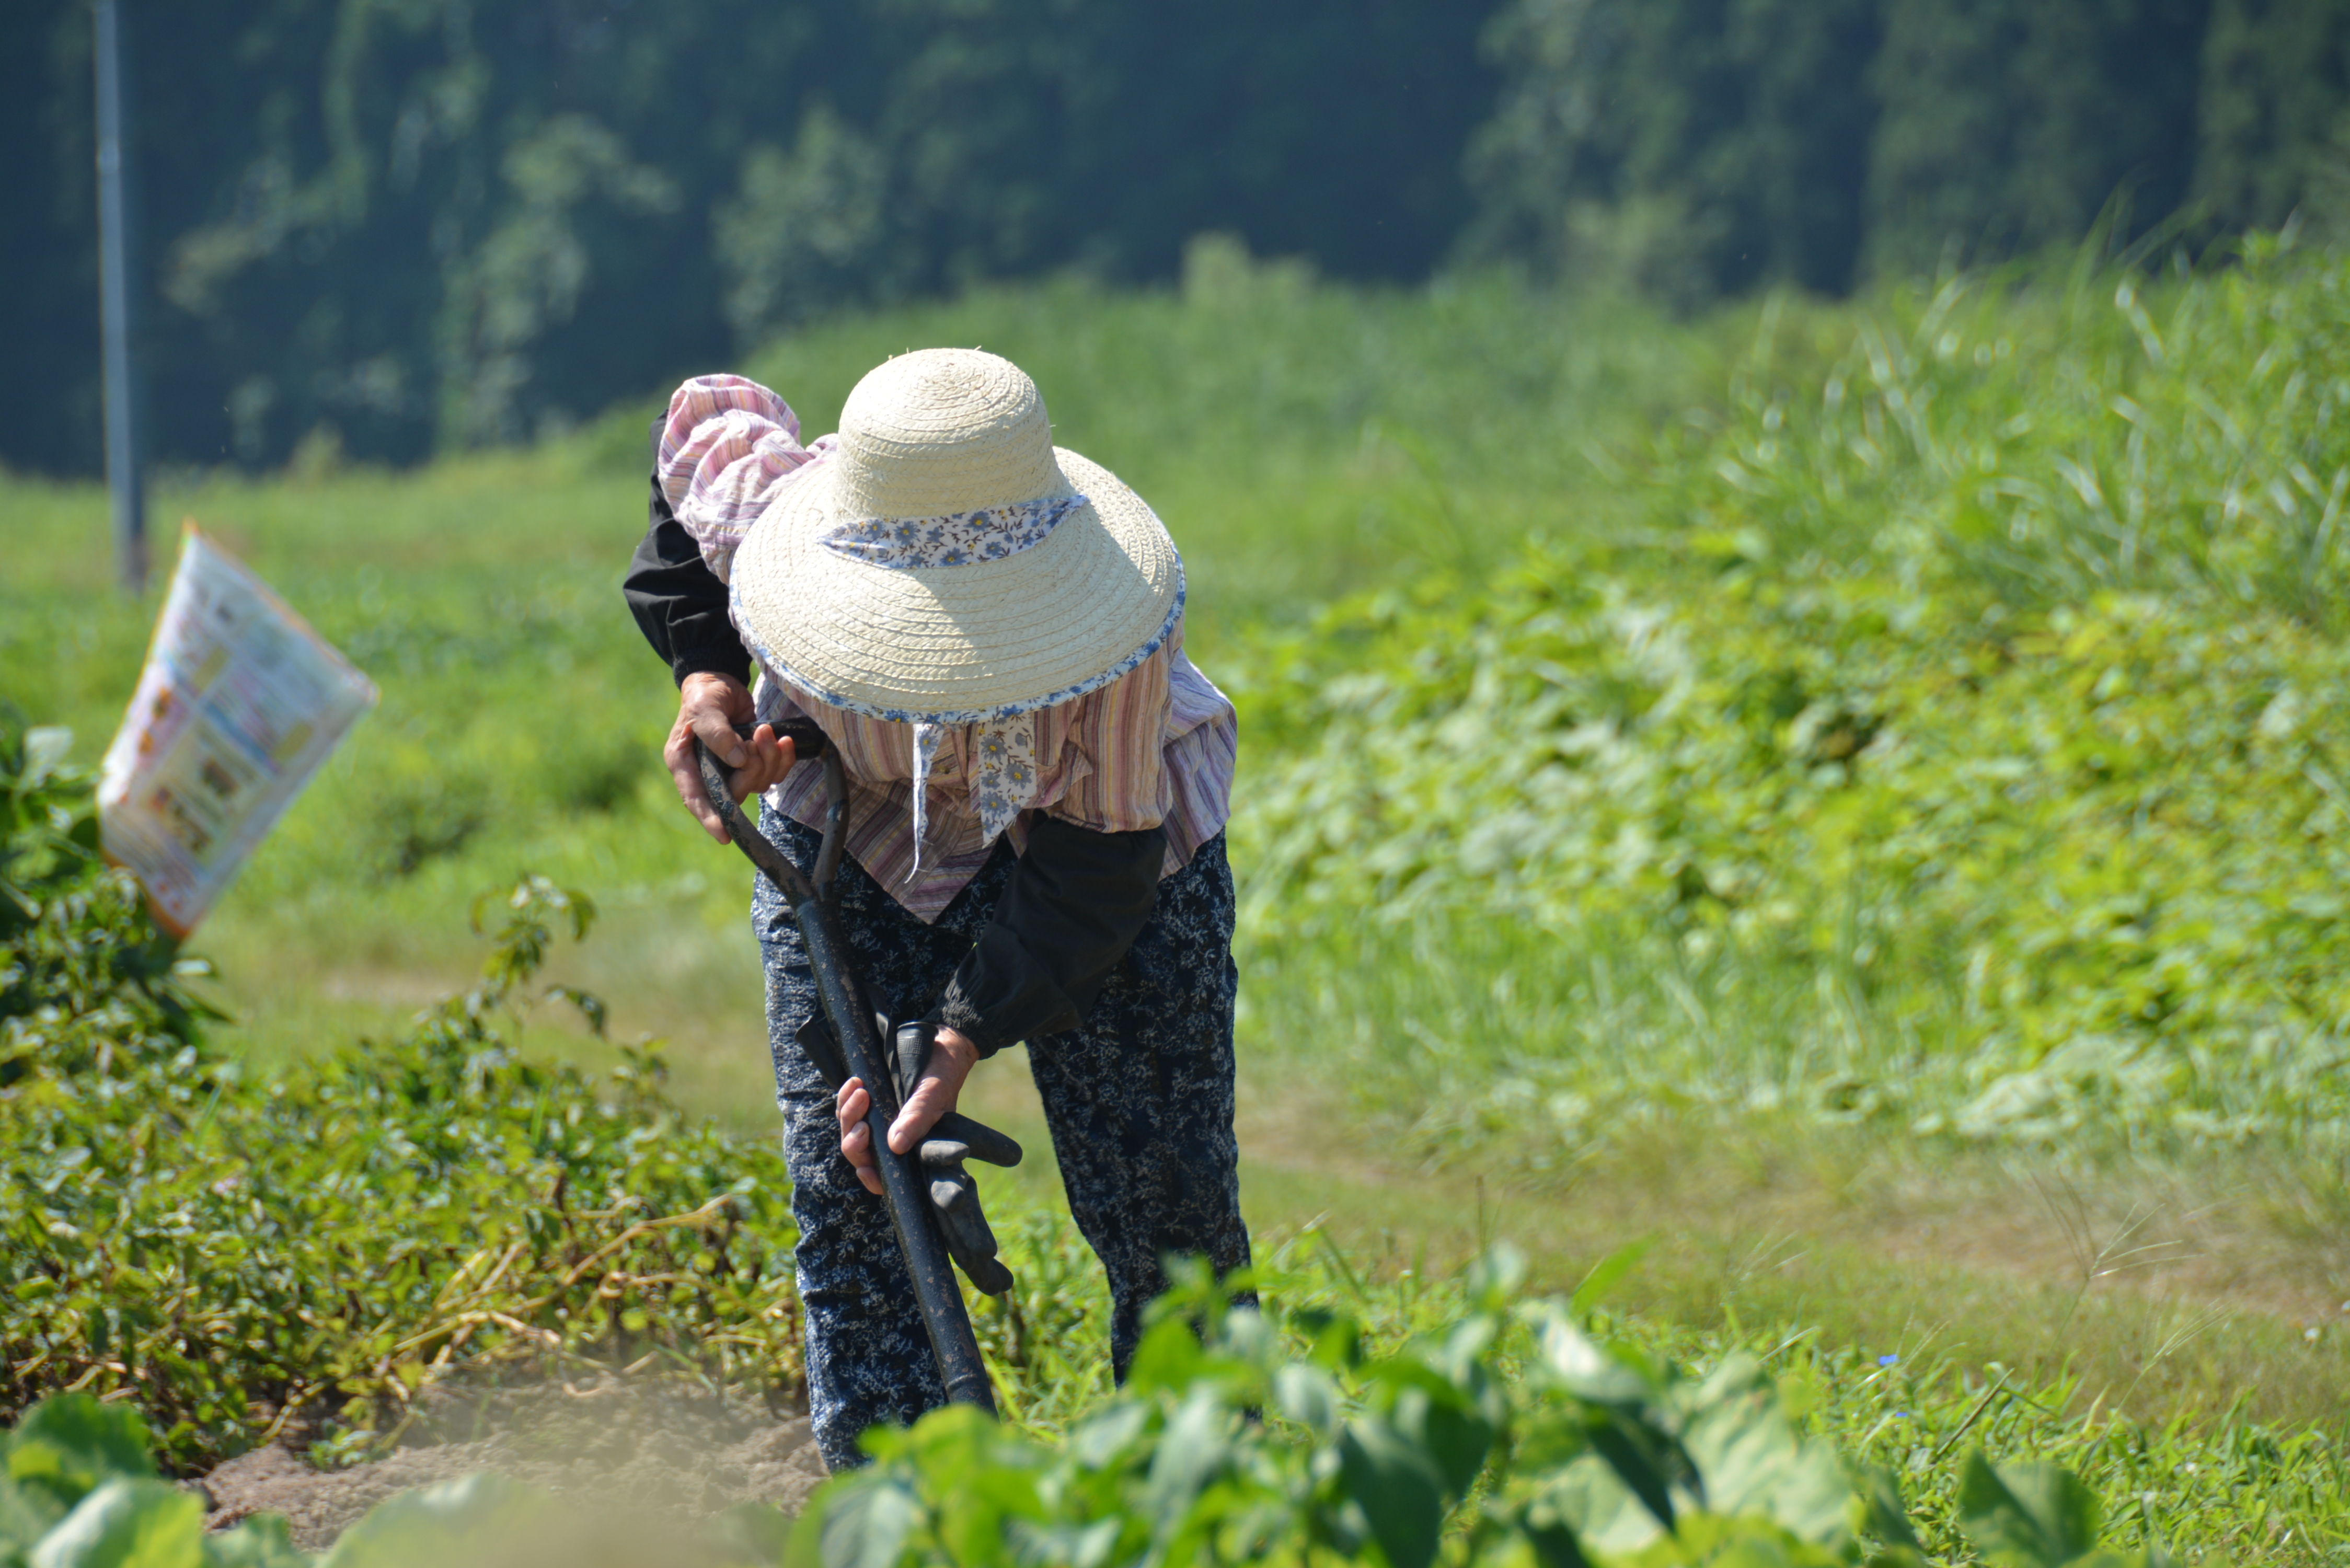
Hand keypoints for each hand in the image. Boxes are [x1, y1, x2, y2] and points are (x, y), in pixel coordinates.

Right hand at [666, 672, 795, 842]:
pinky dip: (782, 759)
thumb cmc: (704, 695)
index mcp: (685, 764)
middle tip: (756, 738)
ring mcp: (731, 769)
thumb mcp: (704, 708)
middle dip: (753, 768)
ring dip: (769, 759)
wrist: (721, 681)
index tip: (724, 835)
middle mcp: (707, 773)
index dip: (709, 818)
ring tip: (766, 730)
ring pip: (758, 783)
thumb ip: (717, 733)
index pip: (696, 798)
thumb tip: (737, 760)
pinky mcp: (752, 762)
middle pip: (735, 792)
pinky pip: (773, 774)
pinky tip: (784, 741)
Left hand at [835, 1027, 980, 1195]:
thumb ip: (917, 1118)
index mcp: (914, 1146)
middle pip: (862, 1155)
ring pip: (850, 1131)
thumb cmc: (942, 1073)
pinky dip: (845, 1098)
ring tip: (859, 1091)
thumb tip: (896, 1145)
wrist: (937, 1043)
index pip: (888, 1175)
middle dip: (855, 1142)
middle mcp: (894, 1138)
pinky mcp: (869, 1102)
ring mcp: (880, 1120)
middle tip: (863, 1124)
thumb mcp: (933, 1095)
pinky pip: (847, 1108)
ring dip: (849, 1115)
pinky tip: (854, 1084)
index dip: (873, 1178)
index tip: (864, 1169)